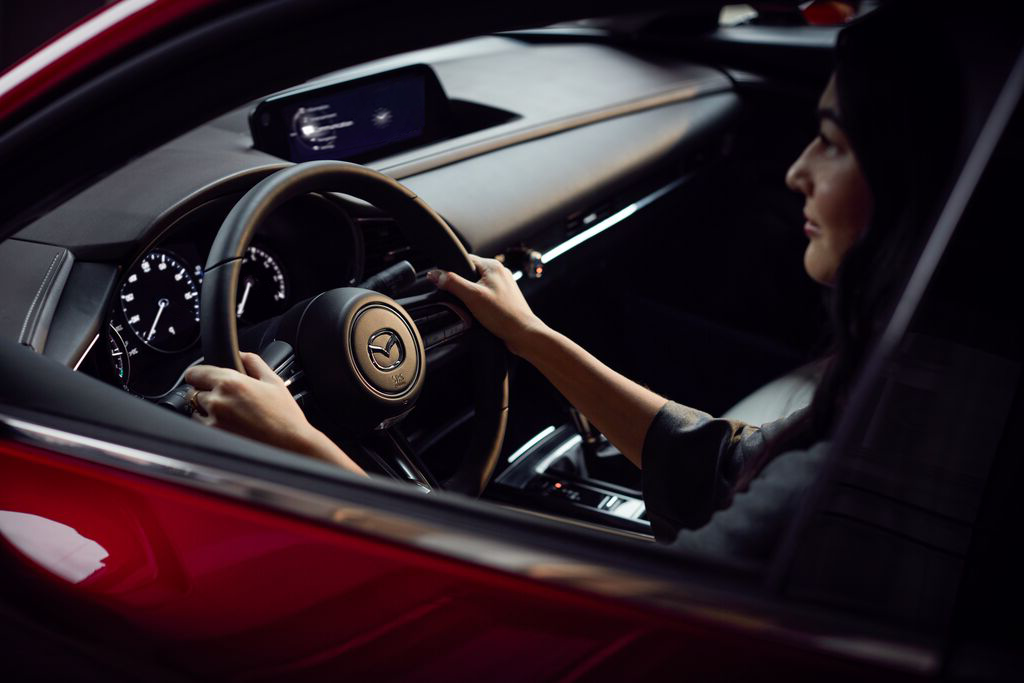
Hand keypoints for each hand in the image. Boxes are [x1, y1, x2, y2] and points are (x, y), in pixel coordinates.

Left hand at [185, 353, 364, 474]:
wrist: (290, 444)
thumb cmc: (285, 415)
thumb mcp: (273, 381)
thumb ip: (253, 362)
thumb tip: (241, 354)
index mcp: (231, 382)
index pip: (194, 373)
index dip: (199, 374)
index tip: (204, 378)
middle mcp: (217, 400)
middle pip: (194, 391)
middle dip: (206, 392)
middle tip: (226, 399)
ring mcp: (213, 421)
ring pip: (195, 410)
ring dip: (206, 409)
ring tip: (230, 414)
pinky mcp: (213, 437)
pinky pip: (201, 426)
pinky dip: (209, 424)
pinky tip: (229, 426)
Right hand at [428, 254, 544, 355]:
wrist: (523, 334)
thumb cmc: (503, 315)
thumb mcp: (472, 296)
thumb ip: (452, 283)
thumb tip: (434, 274)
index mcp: (493, 265)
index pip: (465, 259)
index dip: (452, 270)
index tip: (444, 282)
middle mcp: (499, 272)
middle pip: (470, 273)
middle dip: (461, 285)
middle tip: (460, 299)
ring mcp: (503, 286)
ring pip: (477, 285)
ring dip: (470, 296)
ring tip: (471, 307)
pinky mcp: (504, 298)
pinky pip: (484, 296)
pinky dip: (478, 303)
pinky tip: (479, 313)